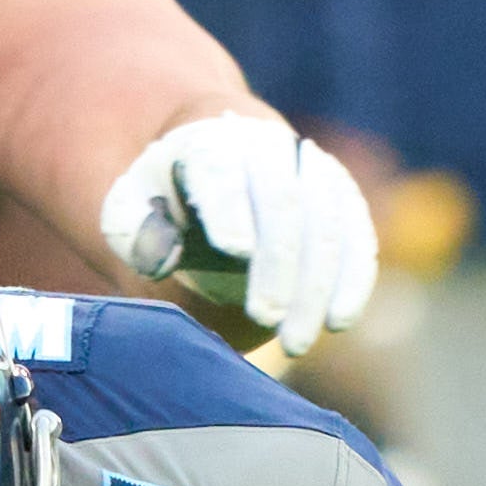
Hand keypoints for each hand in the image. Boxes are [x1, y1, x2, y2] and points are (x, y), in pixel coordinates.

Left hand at [96, 116, 378, 356]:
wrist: (216, 168)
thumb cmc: (162, 200)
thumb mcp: (128, 209)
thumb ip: (134, 230)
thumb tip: (163, 260)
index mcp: (211, 145)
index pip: (222, 173)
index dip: (231, 207)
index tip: (234, 250)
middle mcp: (270, 149)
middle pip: (284, 202)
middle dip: (279, 262)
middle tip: (265, 318)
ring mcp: (314, 173)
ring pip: (329, 223)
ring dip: (318, 284)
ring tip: (295, 340)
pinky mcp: (342, 201)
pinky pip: (357, 238)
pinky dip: (353, 280)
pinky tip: (338, 321)